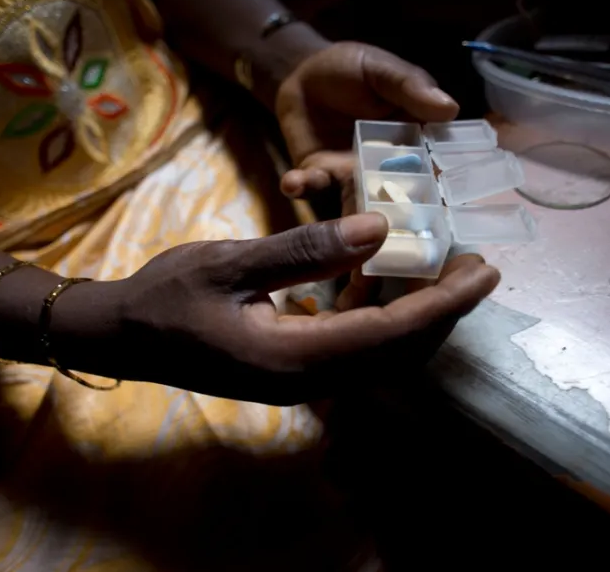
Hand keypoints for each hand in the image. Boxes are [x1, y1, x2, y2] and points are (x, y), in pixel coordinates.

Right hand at [57, 213, 498, 405]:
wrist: (124, 336)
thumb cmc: (166, 297)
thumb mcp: (229, 264)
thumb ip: (303, 250)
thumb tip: (377, 229)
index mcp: (295, 357)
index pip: (390, 333)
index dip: (444, 303)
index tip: (486, 270)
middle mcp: (309, 379)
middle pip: (398, 353)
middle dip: (443, 311)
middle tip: (476, 265)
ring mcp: (301, 379)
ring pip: (380, 353)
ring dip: (417, 314)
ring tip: (443, 268)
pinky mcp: (292, 368)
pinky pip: (354, 347)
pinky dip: (381, 316)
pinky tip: (381, 277)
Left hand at [276, 42, 458, 216]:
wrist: (305, 73)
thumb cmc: (354, 68)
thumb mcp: (384, 71)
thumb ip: (411, 88)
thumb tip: (450, 108)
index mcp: (413, 143)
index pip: (432, 171)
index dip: (438, 192)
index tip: (442, 212)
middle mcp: (385, 168)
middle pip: (394, 200)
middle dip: (394, 221)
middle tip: (392, 238)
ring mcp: (350, 175)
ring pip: (354, 204)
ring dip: (350, 218)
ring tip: (346, 228)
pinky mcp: (317, 174)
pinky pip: (311, 186)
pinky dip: (301, 187)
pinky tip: (293, 183)